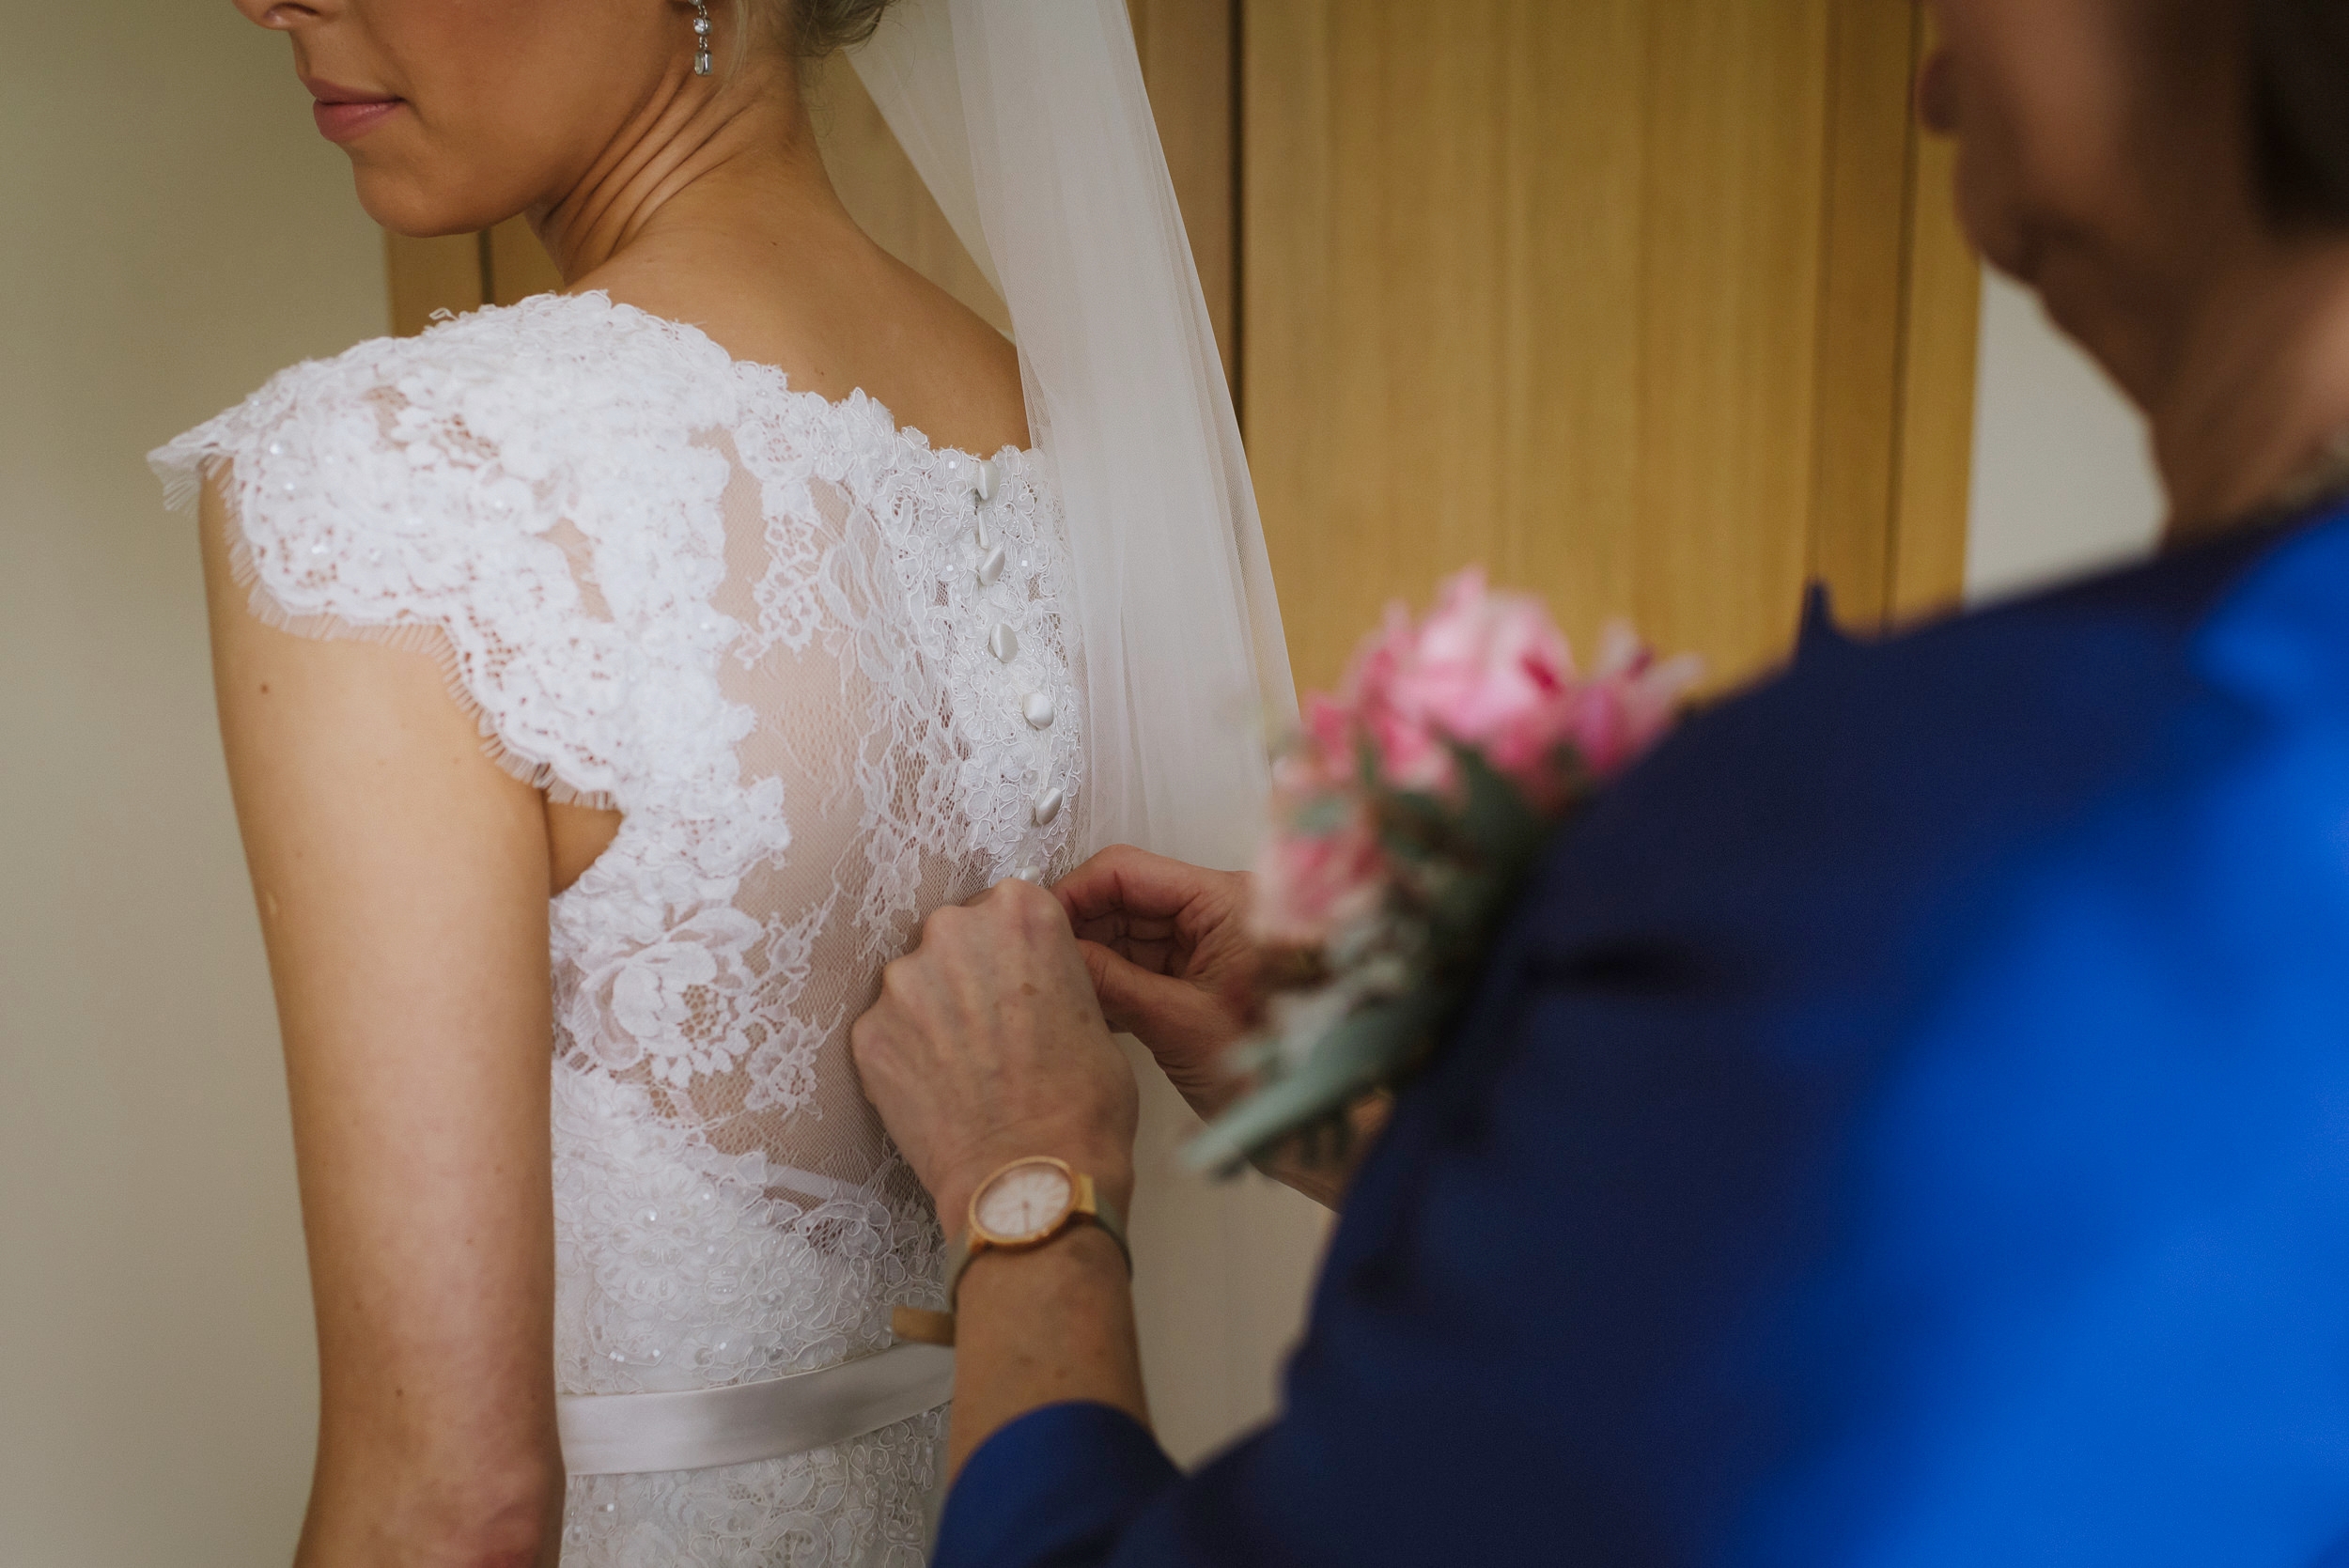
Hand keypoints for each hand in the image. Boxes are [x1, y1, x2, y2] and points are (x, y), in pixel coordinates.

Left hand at [851, 878, 1137, 1229]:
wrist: (1033, 1178)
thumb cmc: (1084, 1104)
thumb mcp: (1095, 1014)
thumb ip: (1052, 976)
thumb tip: (1029, 989)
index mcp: (1022, 913)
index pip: (1006, 906)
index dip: (1013, 950)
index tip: (1017, 982)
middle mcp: (954, 931)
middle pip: (954, 938)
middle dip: (968, 975)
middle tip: (990, 1030)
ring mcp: (903, 983)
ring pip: (915, 985)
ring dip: (933, 1015)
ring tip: (962, 1070)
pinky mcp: (869, 1034)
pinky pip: (887, 1032)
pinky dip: (905, 1057)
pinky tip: (936, 1093)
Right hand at [1053, 845, 1260, 1121]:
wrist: (1307, 1120)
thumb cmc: (1271, 1073)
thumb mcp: (1176, 1023)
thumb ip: (1110, 981)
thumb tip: (1053, 954)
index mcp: (1226, 901)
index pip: (1127, 870)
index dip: (1074, 893)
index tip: (1036, 925)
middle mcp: (1219, 911)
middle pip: (1126, 896)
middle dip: (1080, 928)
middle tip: (1037, 961)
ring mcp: (1209, 943)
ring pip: (1130, 932)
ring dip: (1093, 957)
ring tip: (1057, 987)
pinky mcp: (1200, 975)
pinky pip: (1143, 962)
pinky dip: (1114, 980)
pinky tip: (1087, 1005)